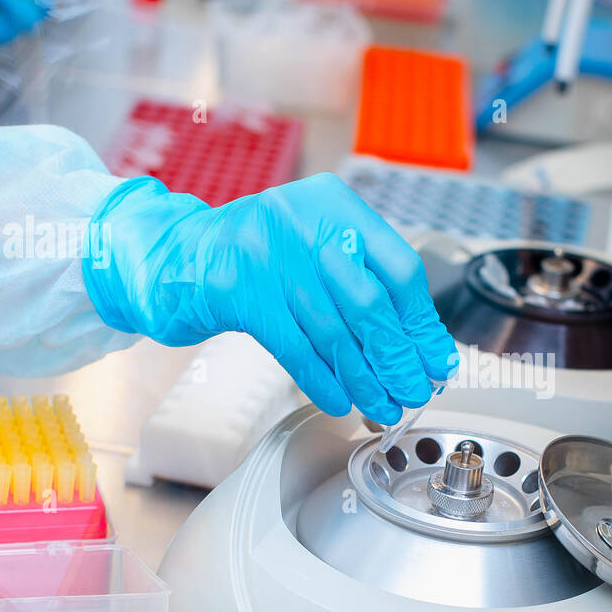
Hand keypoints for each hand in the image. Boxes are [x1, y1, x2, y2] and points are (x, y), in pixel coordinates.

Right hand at [84, 173, 459, 424]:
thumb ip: (364, 284)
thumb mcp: (314, 248)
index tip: (436, 360)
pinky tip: (341, 400)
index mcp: (334, 204)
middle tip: (413, 392)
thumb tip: (424, 348)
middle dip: (396, 359)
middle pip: (369, 304)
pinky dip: (322, 378)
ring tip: (382, 406)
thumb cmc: (257, 258)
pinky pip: (293, 346)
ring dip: (363, 378)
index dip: (421, 322)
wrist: (175, 255)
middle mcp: (302, 221)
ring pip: (332, 331)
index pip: (398, 268)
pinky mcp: (235, 289)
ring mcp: (266, 253)